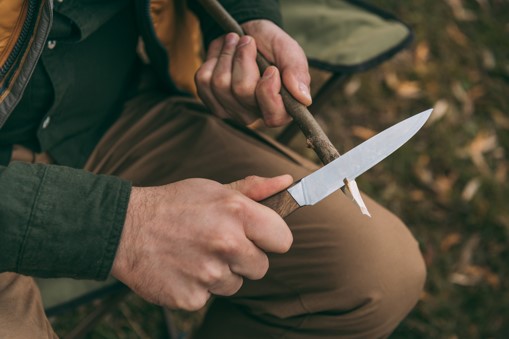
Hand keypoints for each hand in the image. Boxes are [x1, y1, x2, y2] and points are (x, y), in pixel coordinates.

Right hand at [111, 175, 292, 310]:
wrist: (125, 228)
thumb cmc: (174, 204)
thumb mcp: (213, 188)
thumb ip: (253, 189)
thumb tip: (287, 182)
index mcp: (237, 213)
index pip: (283, 240)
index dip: (271, 239)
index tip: (259, 237)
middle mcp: (227, 244)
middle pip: (261, 267)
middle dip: (245, 258)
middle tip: (218, 244)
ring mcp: (209, 275)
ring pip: (235, 284)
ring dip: (220, 274)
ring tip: (195, 254)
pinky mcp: (191, 298)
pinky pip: (209, 298)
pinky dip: (198, 287)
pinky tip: (182, 268)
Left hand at [195, 19, 310, 126]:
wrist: (248, 33)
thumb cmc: (273, 46)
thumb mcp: (290, 52)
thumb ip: (297, 72)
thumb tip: (304, 99)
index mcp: (281, 109)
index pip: (273, 116)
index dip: (268, 91)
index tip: (271, 68)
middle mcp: (255, 114)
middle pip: (241, 91)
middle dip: (243, 58)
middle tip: (248, 41)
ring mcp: (230, 110)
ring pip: (220, 84)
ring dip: (227, 54)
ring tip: (235, 42)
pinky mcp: (211, 101)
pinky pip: (203, 80)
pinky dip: (212, 58)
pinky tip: (222, 54)